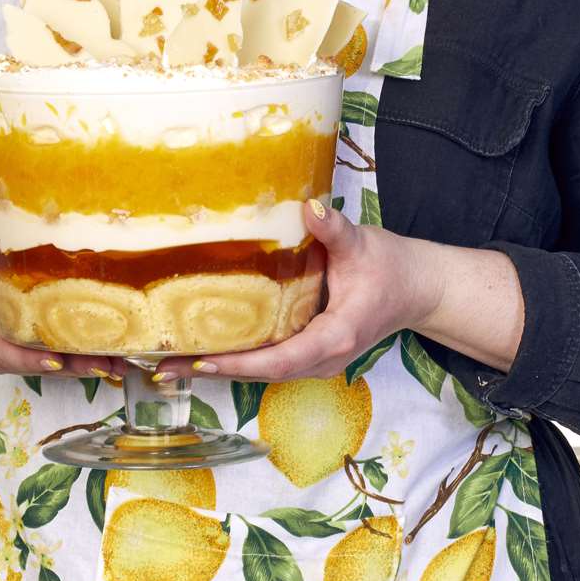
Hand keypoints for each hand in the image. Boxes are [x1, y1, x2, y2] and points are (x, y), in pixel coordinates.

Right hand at [0, 224, 121, 381]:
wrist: (1, 244)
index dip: (26, 359)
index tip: (54, 360)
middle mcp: (4, 342)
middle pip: (34, 363)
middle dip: (68, 368)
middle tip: (99, 364)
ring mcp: (27, 344)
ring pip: (56, 364)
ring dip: (86, 367)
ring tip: (115, 364)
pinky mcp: (48, 338)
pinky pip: (69, 353)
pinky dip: (94, 357)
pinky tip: (119, 358)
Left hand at [147, 199, 446, 383]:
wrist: (416, 288)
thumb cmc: (390, 266)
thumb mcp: (363, 243)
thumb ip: (335, 229)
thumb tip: (310, 207)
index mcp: (335, 336)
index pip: (281, 359)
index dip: (241, 363)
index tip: (202, 361)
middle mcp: (323, 357)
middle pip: (262, 373)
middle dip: (214, 370)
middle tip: (163, 366)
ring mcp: (316, 359)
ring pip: (263, 370)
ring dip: (220, 367)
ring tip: (169, 362)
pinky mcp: (309, 352)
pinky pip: (269, 361)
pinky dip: (236, 358)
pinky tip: (203, 348)